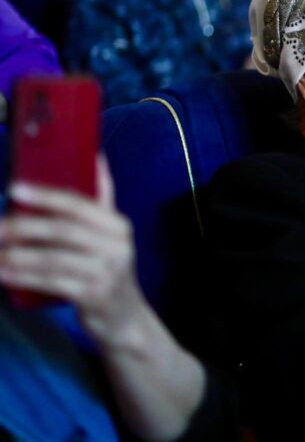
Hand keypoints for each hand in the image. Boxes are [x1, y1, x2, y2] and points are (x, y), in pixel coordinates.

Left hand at [0, 156, 146, 349]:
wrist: (124, 317)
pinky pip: (52, 282)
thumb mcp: (110, 234)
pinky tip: (4, 273)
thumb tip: (97, 157)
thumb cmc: (107, 268)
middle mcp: (117, 246)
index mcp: (117, 225)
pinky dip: (25, 277)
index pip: (79, 204)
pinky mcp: (94, 296)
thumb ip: (102, 199)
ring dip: (17, 255)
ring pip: (53, 258)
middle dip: (23, 227)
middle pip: (62, 230)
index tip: (15, 189)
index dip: (46, 195)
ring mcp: (107, 272)